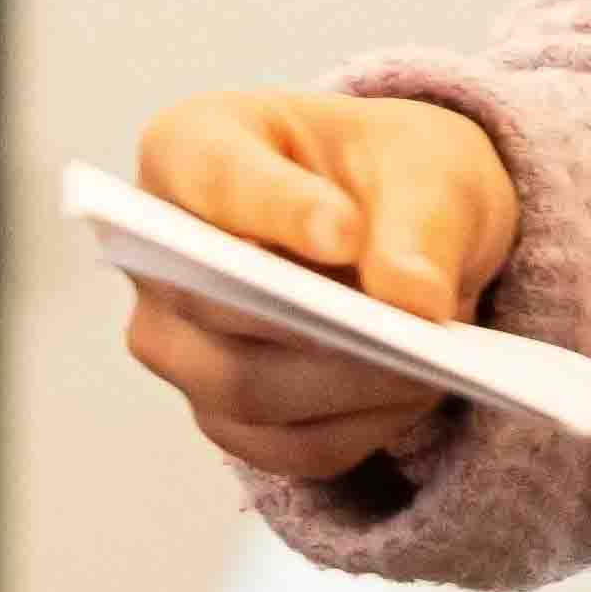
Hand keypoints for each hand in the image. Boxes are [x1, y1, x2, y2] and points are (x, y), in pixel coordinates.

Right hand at [116, 89, 521, 484]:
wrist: (399, 232)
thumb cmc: (392, 177)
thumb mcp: (431, 168)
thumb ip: (424, 224)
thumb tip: (413, 301)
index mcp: (189, 147)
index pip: (212, 178)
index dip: (274, 209)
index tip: (344, 233)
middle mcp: (159, 253)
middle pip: (213, 303)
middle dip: (315, 324)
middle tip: (409, 331)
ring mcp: (179, 342)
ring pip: (244, 388)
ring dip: (346, 385)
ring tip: (428, 365)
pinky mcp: (222, 413)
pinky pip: (284, 444)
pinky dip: (357, 428)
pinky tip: (410, 396)